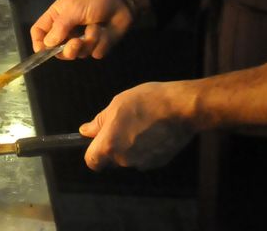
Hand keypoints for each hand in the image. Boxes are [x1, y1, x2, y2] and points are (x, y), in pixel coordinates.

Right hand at [30, 0, 132, 58]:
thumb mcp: (73, 8)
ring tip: (96, 29)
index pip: (39, 32)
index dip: (39, 43)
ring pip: (77, 54)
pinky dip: (100, 42)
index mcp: (57, 17)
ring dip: (87, 42)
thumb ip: (60, 27)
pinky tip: (105, 30)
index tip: (43, 51)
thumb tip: (46, 45)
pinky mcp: (98, 45)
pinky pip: (94, 53)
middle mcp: (67, 30)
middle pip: (56, 50)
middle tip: (76, 43)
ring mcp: (82, 40)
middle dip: (66, 50)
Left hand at [80, 81, 198, 170]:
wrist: (181, 108)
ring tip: (141, 124)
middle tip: (123, 124)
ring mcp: (143, 163)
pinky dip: (146, 148)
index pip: (92, 161)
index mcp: (110, 145)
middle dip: (113, 146)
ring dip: (130, 147)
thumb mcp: (116, 104)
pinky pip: (145, 158)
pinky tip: (153, 131)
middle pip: (111, 160)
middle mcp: (124, 159)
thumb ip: (99, 122)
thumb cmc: (147, 102)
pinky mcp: (158, 163)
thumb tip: (85, 131)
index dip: (92, 152)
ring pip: (128, 158)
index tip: (96, 141)